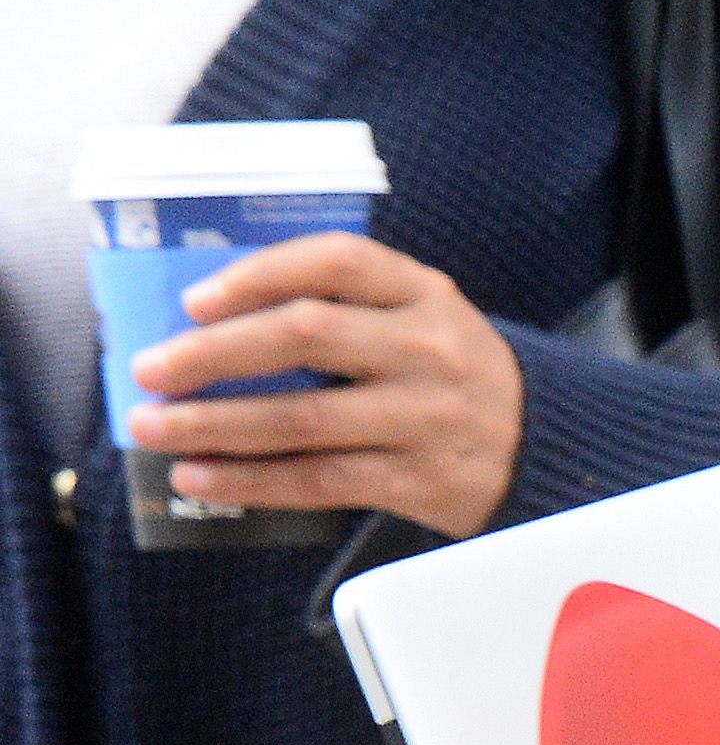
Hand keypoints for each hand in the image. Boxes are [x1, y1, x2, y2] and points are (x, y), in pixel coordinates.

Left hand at [131, 235, 524, 538]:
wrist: (545, 451)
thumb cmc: (454, 378)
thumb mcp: (425, 319)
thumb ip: (350, 309)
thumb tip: (214, 322)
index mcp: (426, 294)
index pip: (337, 263)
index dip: (260, 274)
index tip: (196, 298)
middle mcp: (429, 350)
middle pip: (306, 336)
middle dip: (213, 352)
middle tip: (150, 367)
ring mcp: (426, 418)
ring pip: (302, 418)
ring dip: (214, 424)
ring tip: (154, 426)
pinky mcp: (418, 481)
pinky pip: (319, 481)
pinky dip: (251, 480)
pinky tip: (201, 477)